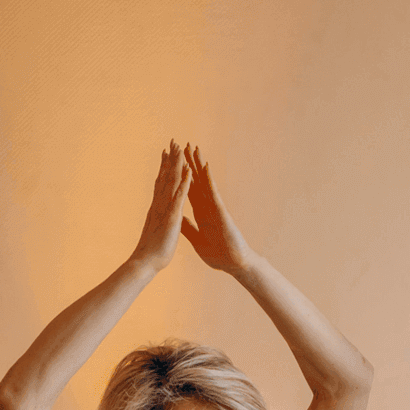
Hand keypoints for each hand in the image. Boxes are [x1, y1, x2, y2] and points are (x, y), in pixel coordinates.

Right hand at [132, 141, 191, 271]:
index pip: (161, 185)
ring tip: (180, 148)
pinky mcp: (172, 216)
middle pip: (164, 178)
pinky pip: (180, 196)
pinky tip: (188, 170)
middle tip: (172, 143)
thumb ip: (157, 222)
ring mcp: (165, 209)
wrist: (145, 263)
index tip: (166, 155)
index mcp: (158, 209)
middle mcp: (159, 205)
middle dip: (169, 160)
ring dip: (176, 165)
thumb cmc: (152, 251)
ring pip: (171, 182)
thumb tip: (156, 217)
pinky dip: (184, 182)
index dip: (163, 169)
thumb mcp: (156, 232)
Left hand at [181, 145, 254, 272]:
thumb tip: (177, 219)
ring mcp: (214, 207)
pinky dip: (209, 179)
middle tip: (183, 145)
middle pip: (196, 180)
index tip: (176, 162)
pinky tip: (205, 167)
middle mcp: (207, 206)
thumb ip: (187, 228)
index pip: (188, 190)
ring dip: (199, 164)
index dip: (182, 176)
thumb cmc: (218, 254)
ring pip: (204, 182)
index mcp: (200, 213)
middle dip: (190, 163)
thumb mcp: (196, 239)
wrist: (233, 264)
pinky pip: (213, 192)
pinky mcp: (221, 211)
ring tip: (194, 147)